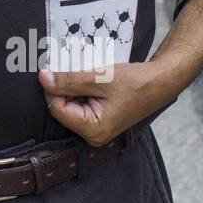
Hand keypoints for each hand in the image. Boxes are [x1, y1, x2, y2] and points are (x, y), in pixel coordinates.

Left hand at [38, 60, 173, 146]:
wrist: (159, 82)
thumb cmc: (134, 82)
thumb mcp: (99, 78)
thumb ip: (69, 80)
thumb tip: (43, 78)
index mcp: (93, 130)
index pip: (58, 109)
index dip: (52, 88)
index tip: (54, 69)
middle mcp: (93, 134)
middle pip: (62, 108)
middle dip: (64, 87)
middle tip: (72, 68)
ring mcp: (96, 127)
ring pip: (70, 103)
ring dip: (72, 86)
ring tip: (87, 74)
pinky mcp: (98, 118)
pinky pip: (80, 102)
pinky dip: (81, 88)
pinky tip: (91, 79)